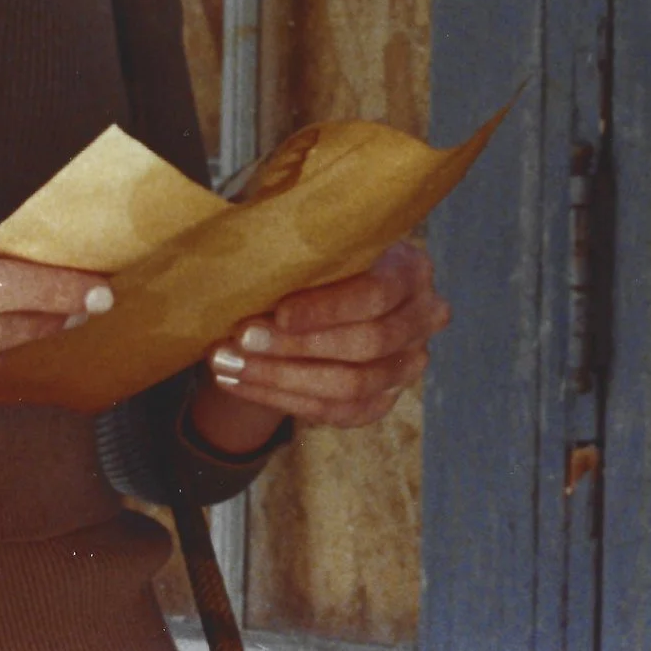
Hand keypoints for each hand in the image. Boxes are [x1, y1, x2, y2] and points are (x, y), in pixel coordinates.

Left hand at [188, 241, 449, 446]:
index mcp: (412, 269)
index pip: (377, 294)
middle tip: (240, 338)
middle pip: (365, 344)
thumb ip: (302, 241)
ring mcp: (407, 366)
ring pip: (349, 386)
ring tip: (228, 363)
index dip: (328, 308)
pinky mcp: (382, 401)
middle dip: (295, 346)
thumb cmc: (319, 255)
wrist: (325, 295)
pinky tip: (237, 382)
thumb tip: (254, 246)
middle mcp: (422, 319)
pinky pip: (334, 413)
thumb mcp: (321, 237)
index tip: (277, 312)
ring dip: (279, 377)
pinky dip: (280, 399)